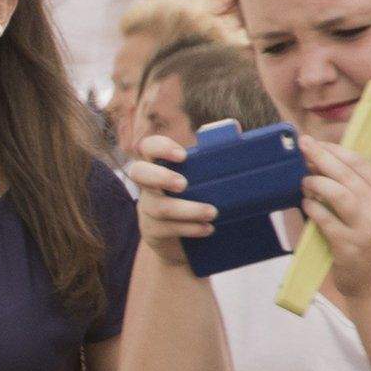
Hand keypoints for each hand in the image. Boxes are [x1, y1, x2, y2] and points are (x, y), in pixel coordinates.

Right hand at [125, 133, 214, 266]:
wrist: (185, 242)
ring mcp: (147, 209)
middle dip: (160, 176)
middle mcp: (148, 186)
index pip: (147, 148)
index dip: (160, 147)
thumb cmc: (198, 199)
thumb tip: (233, 127)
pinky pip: (165, 229)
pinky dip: (190, 229)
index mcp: (158, 166)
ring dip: (187, 209)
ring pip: (158, 207)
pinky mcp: (152, 231)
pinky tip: (208, 229)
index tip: (183, 155)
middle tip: (184, 184)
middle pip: (138, 172)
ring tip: (213, 212)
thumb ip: (212, 158)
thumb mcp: (202, 180)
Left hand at [297, 134, 370, 300]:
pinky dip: (313, 209)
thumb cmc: (369, 249)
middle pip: (348, 176)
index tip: (317, 142)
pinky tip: (305, 204)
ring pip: (340, 195)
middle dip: (323, 158)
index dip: (338, 151)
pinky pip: (327, 221)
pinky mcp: (349, 247)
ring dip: (318, 183)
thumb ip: (355, 196)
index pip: (362, 166)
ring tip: (304, 181)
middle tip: (303, 147)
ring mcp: (366, 230)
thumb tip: (320, 169)